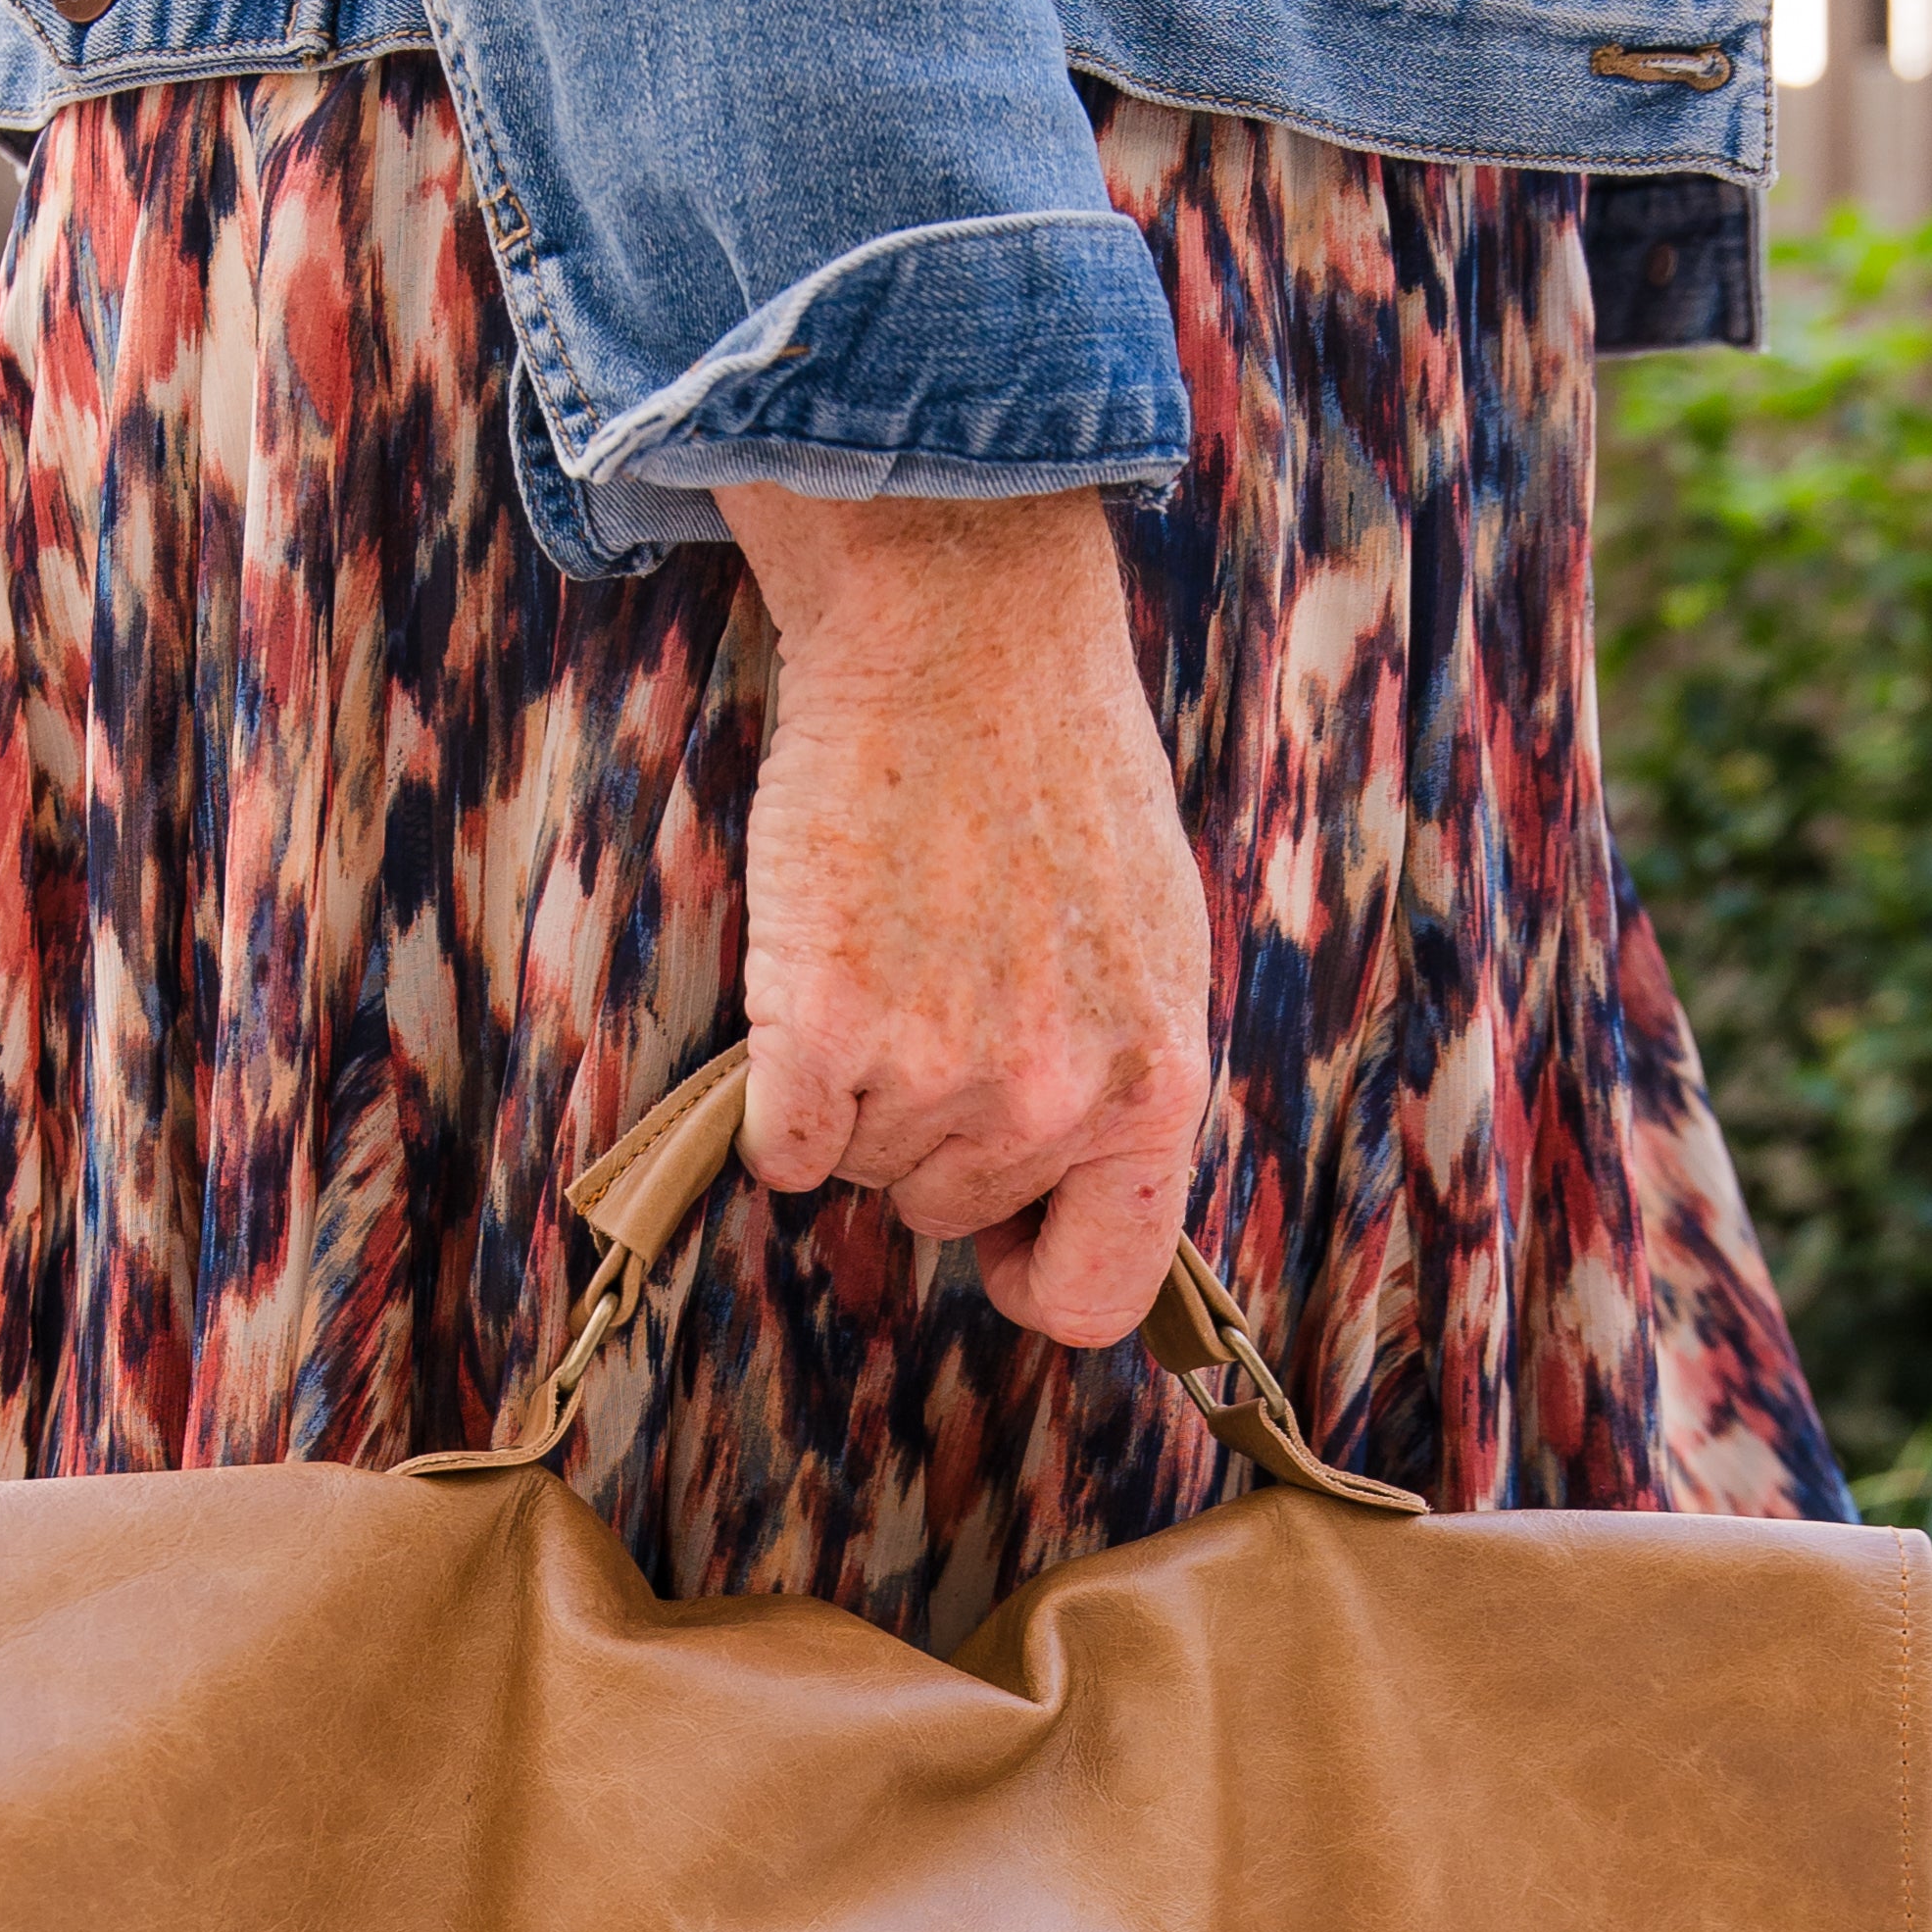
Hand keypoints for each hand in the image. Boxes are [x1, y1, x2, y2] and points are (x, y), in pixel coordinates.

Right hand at [715, 483, 1210, 1350]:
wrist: (961, 635)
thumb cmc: (1057, 775)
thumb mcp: (1155, 949)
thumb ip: (1119, 1084)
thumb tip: (1069, 1197)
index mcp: (1157, 1086)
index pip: (1101, 1296)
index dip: (1036, 1271)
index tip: (1001, 1229)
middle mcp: (1057, 1101)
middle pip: (949, 1211)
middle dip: (931, 1126)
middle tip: (938, 980)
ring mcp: (941, 1071)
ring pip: (861, 1169)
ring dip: (855, 1088)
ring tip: (892, 947)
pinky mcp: (824, 1030)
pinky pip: (778, 1149)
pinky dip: (774, 1092)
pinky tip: (814, 977)